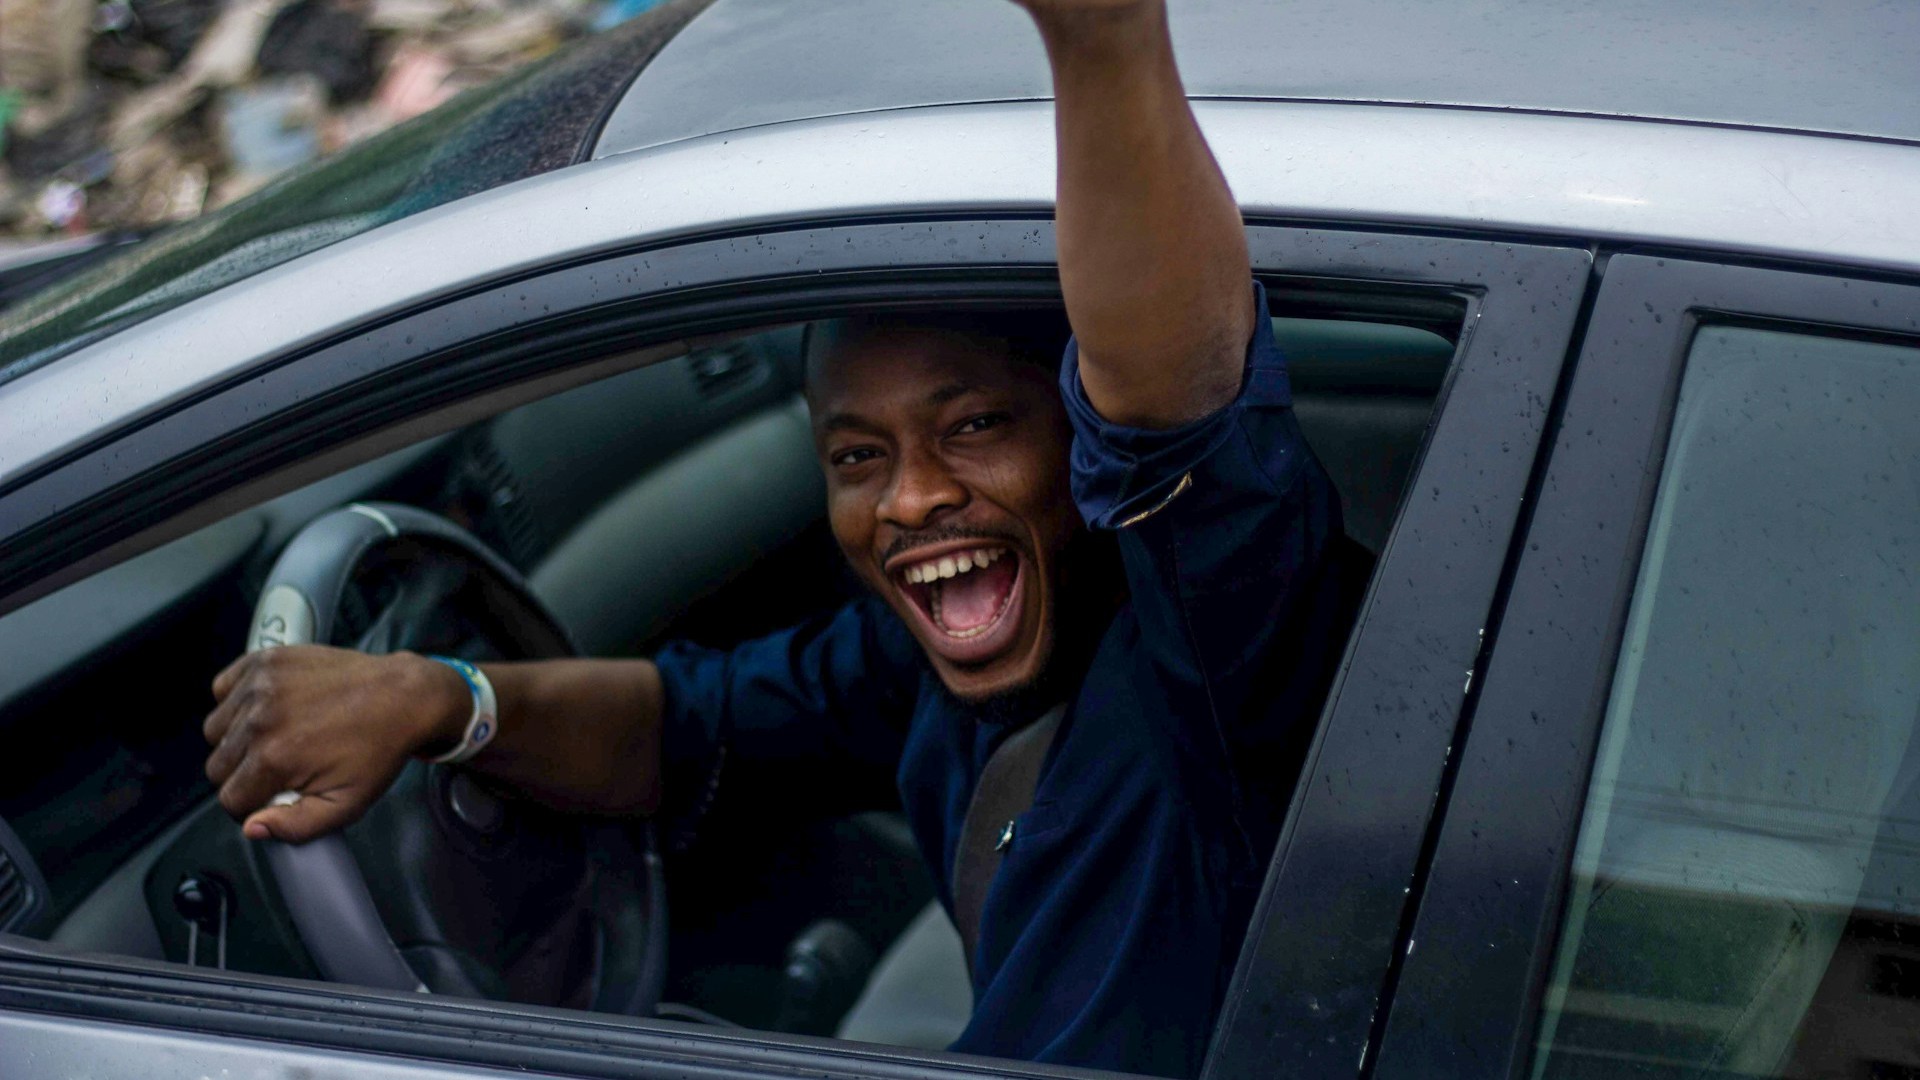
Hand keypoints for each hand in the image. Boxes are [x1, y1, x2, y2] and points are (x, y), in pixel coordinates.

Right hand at [203, 645, 467, 842]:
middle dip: (244, 774)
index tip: (273, 795)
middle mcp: (259, 719)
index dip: (251, 804)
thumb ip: (295, 826)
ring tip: (276, 737)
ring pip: (216, 730)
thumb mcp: (346, 804)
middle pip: (218, 766)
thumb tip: (252, 827)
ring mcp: (260, 685)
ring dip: (237, 739)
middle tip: (280, 767)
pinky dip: (237, 701)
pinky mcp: (266, 660)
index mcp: (275, 757)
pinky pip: (223, 689)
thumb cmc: (378, 749)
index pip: (229, 798)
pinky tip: (268, 709)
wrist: (403, 696)